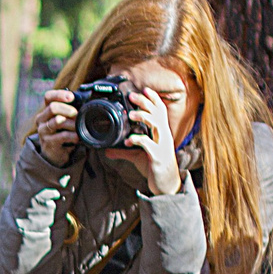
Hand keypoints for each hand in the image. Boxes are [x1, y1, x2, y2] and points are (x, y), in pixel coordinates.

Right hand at [33, 87, 81, 166]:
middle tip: (76, 114)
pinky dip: (73, 136)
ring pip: (57, 121)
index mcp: (46, 110)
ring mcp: (43, 131)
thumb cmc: (62, 133)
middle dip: (67, 109)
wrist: (54, 154)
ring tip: (78, 127)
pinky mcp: (48, 143)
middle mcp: (41, 119)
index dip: (59, 94)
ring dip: (71, 123)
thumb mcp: (65, 120)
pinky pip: (62, 136)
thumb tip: (86, 101)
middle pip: (52, 107)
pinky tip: (77, 137)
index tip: (72, 97)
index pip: (48, 97)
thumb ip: (71, 110)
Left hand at [121, 82, 181, 196]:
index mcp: (160, 133)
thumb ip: (123, 150)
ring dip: (143, 117)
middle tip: (132, 95)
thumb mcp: (136, 156)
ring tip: (131, 114)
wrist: (165, 184)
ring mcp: (162, 145)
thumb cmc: (154, 166)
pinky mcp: (158, 156)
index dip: (154, 99)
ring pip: (157, 125)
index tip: (144, 89)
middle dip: (145, 102)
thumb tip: (106, 149)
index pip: (160, 111)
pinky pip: (149, 144)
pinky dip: (137, 140)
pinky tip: (127, 141)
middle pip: (158, 113)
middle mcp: (164, 136)